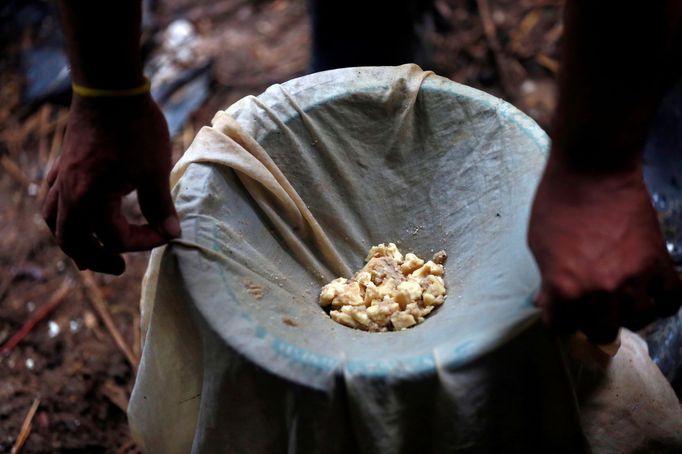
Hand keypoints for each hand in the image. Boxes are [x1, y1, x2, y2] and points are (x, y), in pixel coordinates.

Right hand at [42, 94, 179, 274]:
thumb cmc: (135, 128)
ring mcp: (60, 179)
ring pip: (55, 224)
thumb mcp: (155, 171)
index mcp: (91, 200)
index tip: (169, 232)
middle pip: (74, 242)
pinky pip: (50, 202)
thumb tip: (172, 233)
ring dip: (74, 243)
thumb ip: (160, 206)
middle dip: (98, 258)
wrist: (110, 88)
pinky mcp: (60, 166)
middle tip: (119, 268)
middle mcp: (68, 194)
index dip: (147, 241)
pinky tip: (75, 217)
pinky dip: (62, 218)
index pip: (117, 238)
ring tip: (92, 255)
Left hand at [528, 157, 681, 342]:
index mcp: (565, 289)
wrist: (593, 171)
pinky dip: (663, 301)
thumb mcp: (539, 246)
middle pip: (602, 332)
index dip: (561, 323)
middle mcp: (600, 291)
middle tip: (590, 311)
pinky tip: (651, 295)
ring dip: (627, 314)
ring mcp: (634, 279)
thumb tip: (548, 303)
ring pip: (639, 319)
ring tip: (619, 302)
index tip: (562, 316)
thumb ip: (546, 280)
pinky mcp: (659, 262)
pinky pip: (672, 299)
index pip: (563, 329)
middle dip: (592, 325)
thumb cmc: (556, 203)